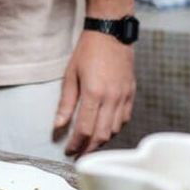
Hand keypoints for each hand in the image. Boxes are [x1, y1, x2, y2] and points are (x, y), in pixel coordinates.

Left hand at [56, 31, 134, 154]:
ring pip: (114, 130)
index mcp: (94, 93)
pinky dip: (114, 129)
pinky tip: (105, 130)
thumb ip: (65, 103)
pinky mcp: (132, 94)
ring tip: (90, 145)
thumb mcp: (70, 75)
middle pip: (102, 135)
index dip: (76, 144)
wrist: (111, 33)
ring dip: (102, 141)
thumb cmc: (87, 51)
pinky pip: (125, 119)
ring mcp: (124, 97)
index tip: (69, 151)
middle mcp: (111, 98)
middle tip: (79, 155)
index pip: (85, 129)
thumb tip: (58, 126)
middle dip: (89, 149)